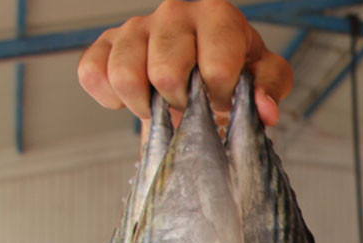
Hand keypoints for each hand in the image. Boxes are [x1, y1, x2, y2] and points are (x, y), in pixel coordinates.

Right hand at [77, 0, 292, 126]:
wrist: (202, 62)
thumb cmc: (236, 66)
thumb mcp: (265, 74)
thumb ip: (271, 87)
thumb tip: (265, 110)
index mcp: (217, 14)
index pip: (215, 69)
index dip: (220, 98)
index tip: (222, 101)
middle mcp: (174, 11)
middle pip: (166, 74)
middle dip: (181, 103)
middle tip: (191, 104)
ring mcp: (135, 25)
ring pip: (124, 76)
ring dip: (145, 105)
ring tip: (164, 103)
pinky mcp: (106, 42)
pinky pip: (91, 74)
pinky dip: (109, 96)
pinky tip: (134, 97)